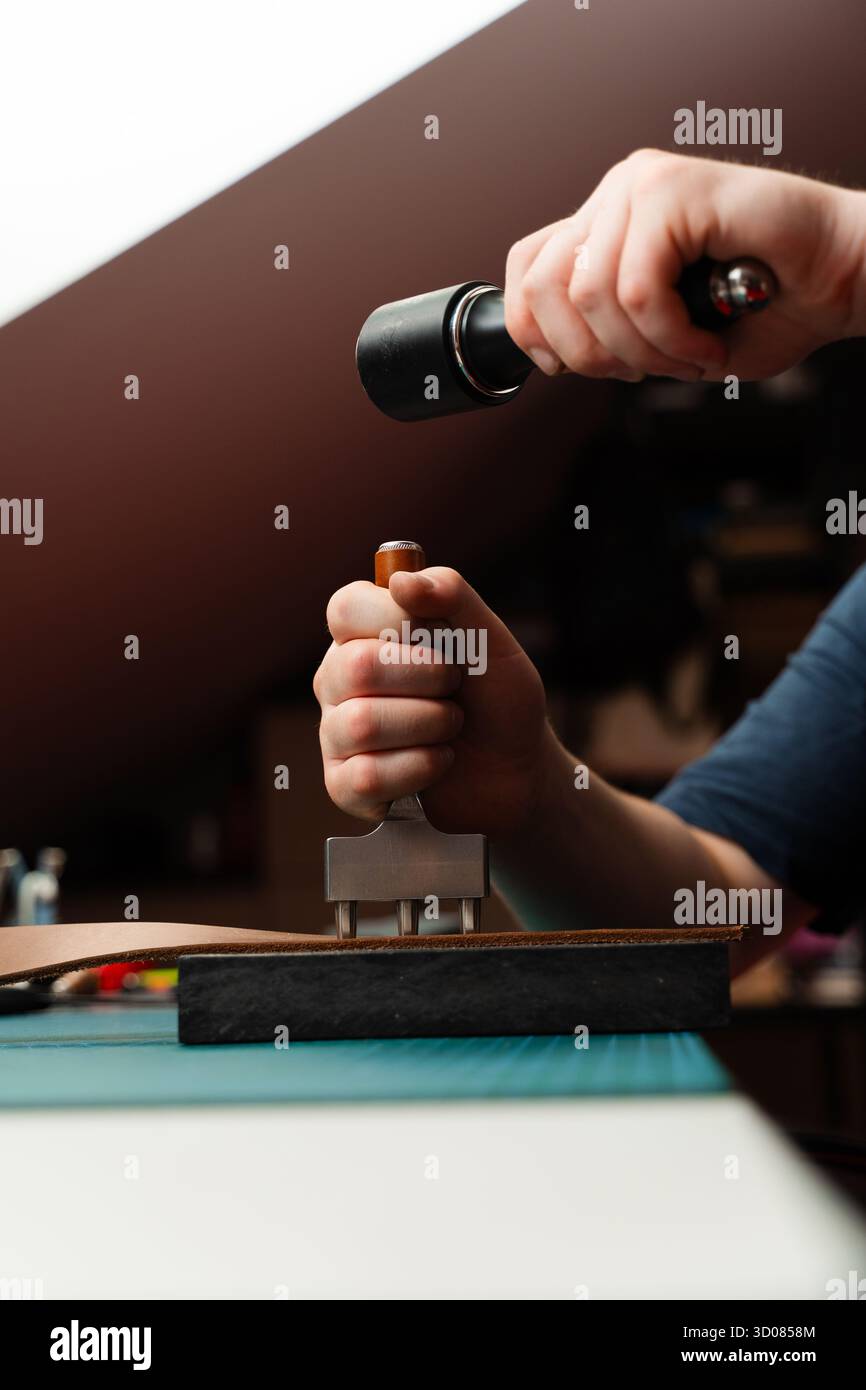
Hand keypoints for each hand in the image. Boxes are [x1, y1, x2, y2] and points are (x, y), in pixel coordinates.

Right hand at [313, 566, 552, 836]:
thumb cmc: (497, 698)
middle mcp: (339, 678)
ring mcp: (336, 732)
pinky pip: (365, 777)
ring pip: (362, 725)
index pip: (346, 608)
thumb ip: (451, 596)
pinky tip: (437, 763)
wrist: (518, 769)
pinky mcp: (344, 785)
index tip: (440, 636)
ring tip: (450, 727)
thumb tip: (400, 581)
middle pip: (355, 667)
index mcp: (364, 634)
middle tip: (454, 688)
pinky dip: (420, 769)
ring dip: (430, 726)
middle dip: (428, 679)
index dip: (398, 620)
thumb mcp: (491, 639)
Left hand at [504, 148, 865, 383]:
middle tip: (642, 372)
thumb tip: (558, 354)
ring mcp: (644, 185)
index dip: (534, 330)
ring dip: (642, 352)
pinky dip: (670, 336)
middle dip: (590, 354)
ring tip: (688, 359)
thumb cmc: (766, 307)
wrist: (840, 280)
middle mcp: (620, 193)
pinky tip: (705, 345)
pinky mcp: (676, 190)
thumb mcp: (662, 330)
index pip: (528, 267)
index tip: (569, 369)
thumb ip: (607, 330)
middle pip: (547, 285)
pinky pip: (638, 288)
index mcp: (609, 220)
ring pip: (591, 294)